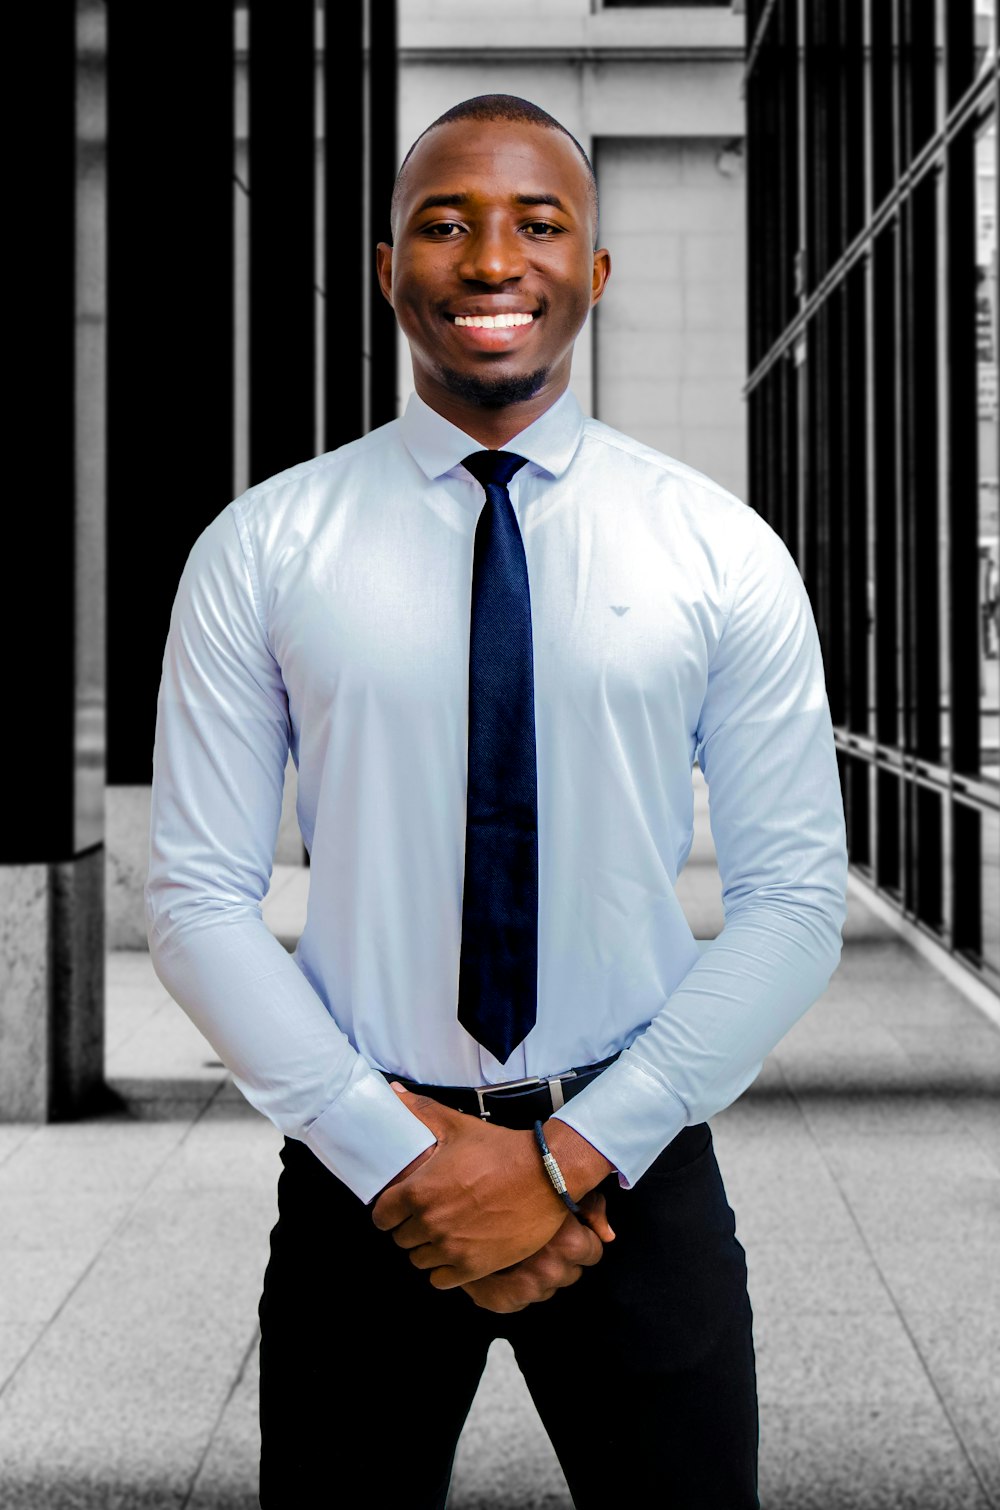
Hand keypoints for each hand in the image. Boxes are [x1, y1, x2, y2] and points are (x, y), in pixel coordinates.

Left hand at [370, 1086, 570, 1288]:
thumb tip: (394, 1093)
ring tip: (445, 1233)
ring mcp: (452, 1248)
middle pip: (401, 1240)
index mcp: (419, 1192)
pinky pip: (441, 1280)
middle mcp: (430, 1223)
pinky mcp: (474, 1267)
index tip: (401, 1207)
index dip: (390, 1211)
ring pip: (420, 1261)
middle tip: (430, 1215)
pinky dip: (446, 1269)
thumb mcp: (458, 1126)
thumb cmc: (500, 1150)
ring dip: (428, 1249)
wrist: (545, 1175)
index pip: (382, 1217)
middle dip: (411, 1227)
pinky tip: (458, 1251)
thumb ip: (421, 1111)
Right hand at [460, 1190, 614, 1312]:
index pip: (593, 1252)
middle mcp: (550, 1268)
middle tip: (541, 1238)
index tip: (566, 1228)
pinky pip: (516, 1300)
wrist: (468, 1191)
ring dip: (536, 1274)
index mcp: (569, 1242)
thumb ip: (591, 1206)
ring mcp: (523, 1286)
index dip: (582, 1238)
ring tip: (521, 1249)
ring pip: (545, 1289)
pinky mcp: (496, 1296)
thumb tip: (608, 1235)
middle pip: (570, 1274)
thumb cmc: (515, 1177)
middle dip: (560, 1258)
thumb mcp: (559, 1184)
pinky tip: (505, 1266)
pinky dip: (510, 1288)